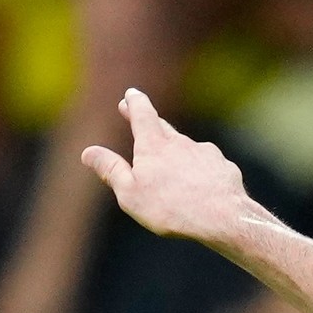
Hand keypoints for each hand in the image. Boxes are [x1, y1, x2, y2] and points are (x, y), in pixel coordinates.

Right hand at [83, 91, 254, 247]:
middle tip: (141, 113)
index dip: (135, 103)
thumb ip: (111, 170)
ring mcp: (205, 153)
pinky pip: (208, 165)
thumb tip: (88, 152)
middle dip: (151, 120)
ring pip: (187, 147)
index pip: (142, 113)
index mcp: (154, 145)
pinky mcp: (224, 167)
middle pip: (164, 127)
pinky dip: (201, 170)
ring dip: (178, 150)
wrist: (223, 218)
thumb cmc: (172, 208)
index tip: (131, 94)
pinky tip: (202, 184)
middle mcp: (180, 142)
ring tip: (172, 162)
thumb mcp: (130, 193)